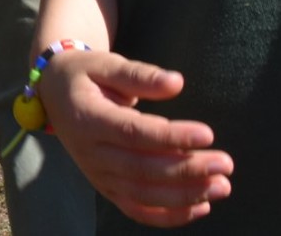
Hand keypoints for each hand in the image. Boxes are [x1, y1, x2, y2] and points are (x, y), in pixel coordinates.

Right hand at [39, 49, 233, 226]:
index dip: (171, 137)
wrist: (55, 94)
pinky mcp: (106, 188)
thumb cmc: (85, 75)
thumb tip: (176, 82)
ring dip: (185, 195)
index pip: (133, 134)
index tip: (208, 134)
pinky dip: (169, 216)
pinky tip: (202, 206)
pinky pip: (138, 211)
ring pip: (143, 195)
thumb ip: (139, 74)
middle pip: (142, 169)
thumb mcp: (105, 64)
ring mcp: (97, 175)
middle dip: (187, 170)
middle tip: (225, 163)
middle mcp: (90, 153)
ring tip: (221, 185)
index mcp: (87, 119)